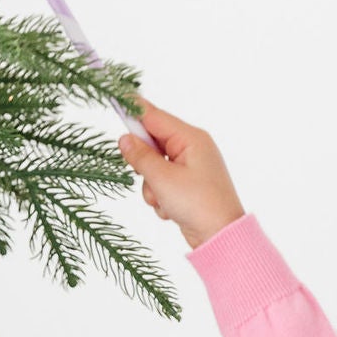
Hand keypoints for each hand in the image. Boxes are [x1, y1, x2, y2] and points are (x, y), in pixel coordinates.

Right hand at [118, 97, 245, 251]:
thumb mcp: (163, 179)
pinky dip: (161, 197)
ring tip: (164, 201)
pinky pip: (163, 184)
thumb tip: (125, 139)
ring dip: (152, 187)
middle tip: (147, 176)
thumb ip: (140, 157)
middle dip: (145, 164)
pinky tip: (171, 211)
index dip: (133, 110)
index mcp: (191, 138)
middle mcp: (192, 149)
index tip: (115, 98)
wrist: (221, 238)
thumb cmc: (199, 205)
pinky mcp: (187, 186)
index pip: (155, 117)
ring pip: (154, 167)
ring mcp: (190, 168)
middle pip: (153, 143)